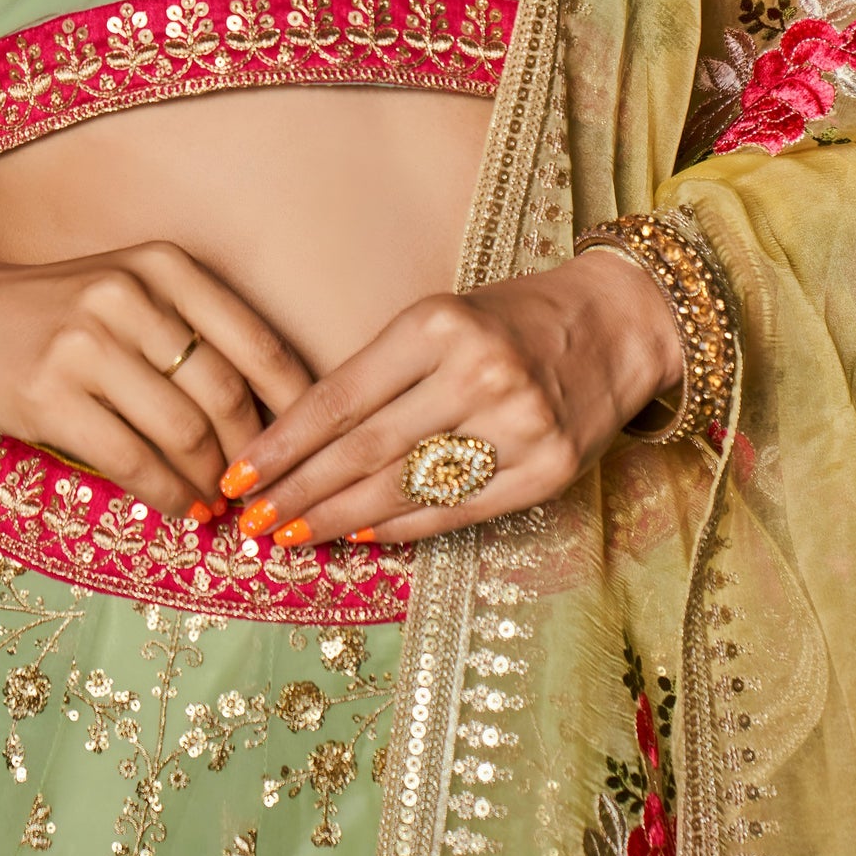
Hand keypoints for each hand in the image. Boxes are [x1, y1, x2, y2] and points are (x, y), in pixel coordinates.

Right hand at [0, 240, 313, 522]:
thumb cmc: (38, 310)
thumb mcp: (119, 290)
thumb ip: (184, 331)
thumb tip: (262, 408)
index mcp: (161, 264)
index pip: (256, 340)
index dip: (292, 404)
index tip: (310, 444)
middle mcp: (130, 296)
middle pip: (226, 393)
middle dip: (254, 454)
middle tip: (263, 490)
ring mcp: (87, 345)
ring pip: (184, 432)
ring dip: (212, 482)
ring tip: (221, 505)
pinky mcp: (50, 396)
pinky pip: (133, 461)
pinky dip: (168, 495)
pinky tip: (179, 509)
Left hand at [216, 250, 682, 548]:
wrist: (617, 324)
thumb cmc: (512, 318)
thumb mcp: (441, 319)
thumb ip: (383, 373)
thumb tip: (301, 442)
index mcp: (439, 324)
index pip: (341, 397)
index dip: (283, 443)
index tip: (239, 474)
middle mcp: (478, 372)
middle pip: (364, 450)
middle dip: (298, 491)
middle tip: (250, 522)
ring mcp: (518, 425)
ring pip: (405, 488)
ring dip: (339, 520)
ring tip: (291, 535)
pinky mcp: (547, 470)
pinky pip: (457, 511)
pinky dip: (402, 528)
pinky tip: (361, 537)